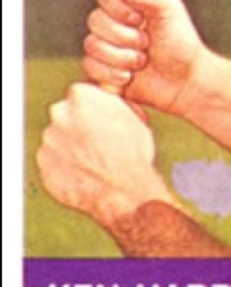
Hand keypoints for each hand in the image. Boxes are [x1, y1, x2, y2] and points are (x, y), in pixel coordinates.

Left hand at [36, 83, 174, 228]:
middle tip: (97, 140)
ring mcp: (49, 140)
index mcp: (81, 96)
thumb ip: (110, 101)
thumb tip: (105, 94)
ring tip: (94, 160)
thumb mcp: (131, 115)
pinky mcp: (43, 165)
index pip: (80, 93)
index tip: (101, 119)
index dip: (93, 107)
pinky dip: (64, 165)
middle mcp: (59, 114)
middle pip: (65, 113)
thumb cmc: (132, 153)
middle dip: (78, 124)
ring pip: (58, 138)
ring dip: (71, 145)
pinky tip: (84, 172)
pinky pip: (53, 160)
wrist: (123, 192)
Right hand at [82, 0, 207, 114]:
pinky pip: (90, 67)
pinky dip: (112, 73)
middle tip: (147, 43)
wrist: (185, 81)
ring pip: (91, 46)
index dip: (119, 9)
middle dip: (125, 36)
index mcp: (128, 3)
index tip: (141, 18)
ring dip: (122, 57)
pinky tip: (129, 77)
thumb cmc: (180, 42)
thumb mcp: (165, 9)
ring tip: (142, 62)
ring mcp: (106, 46)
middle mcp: (113, 23)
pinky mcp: (102, 71)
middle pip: (94, 20)